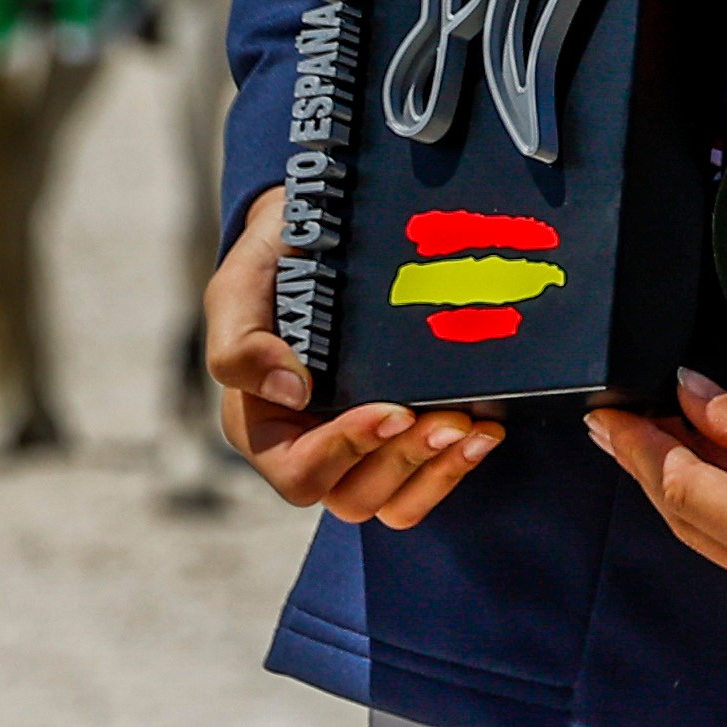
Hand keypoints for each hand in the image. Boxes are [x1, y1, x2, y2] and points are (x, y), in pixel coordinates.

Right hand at [204, 190, 506, 523]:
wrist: (330, 224)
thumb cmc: (277, 262)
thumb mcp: (239, 290)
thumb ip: (242, 345)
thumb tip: (289, 392)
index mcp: (265, 426)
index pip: (299, 474)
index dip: (345, 452)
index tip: (392, 410)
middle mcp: (312, 445)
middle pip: (353, 497)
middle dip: (403, 461)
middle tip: (446, 419)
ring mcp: (364, 445)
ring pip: (395, 502)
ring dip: (437, 471)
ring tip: (471, 427)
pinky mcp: (408, 432)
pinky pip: (430, 480)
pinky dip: (459, 463)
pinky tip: (486, 428)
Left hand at [584, 373, 726, 617]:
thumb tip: (688, 398)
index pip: (687, 492)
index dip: (643, 447)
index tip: (608, 410)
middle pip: (692, 523)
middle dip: (651, 469)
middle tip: (617, 419)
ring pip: (718, 537)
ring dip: (686, 485)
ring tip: (658, 431)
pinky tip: (718, 463)